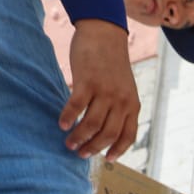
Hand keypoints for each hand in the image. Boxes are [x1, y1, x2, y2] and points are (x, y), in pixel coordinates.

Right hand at [62, 19, 139, 158]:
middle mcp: (121, 101)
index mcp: (132, 105)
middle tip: (80, 153)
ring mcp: (104, 92)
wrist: (104, 33)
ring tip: (69, 143)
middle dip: (93, 148)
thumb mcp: (124, 87)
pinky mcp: (87, 82)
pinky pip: (76, 107)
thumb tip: (106, 130)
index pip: (127, 136)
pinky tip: (62, 124)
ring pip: (91, 125)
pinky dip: (68, 118)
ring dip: (79, 138)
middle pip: (108, 135)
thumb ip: (119, 107)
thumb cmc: (111, 63)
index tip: (107, 159)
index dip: (117, 150)